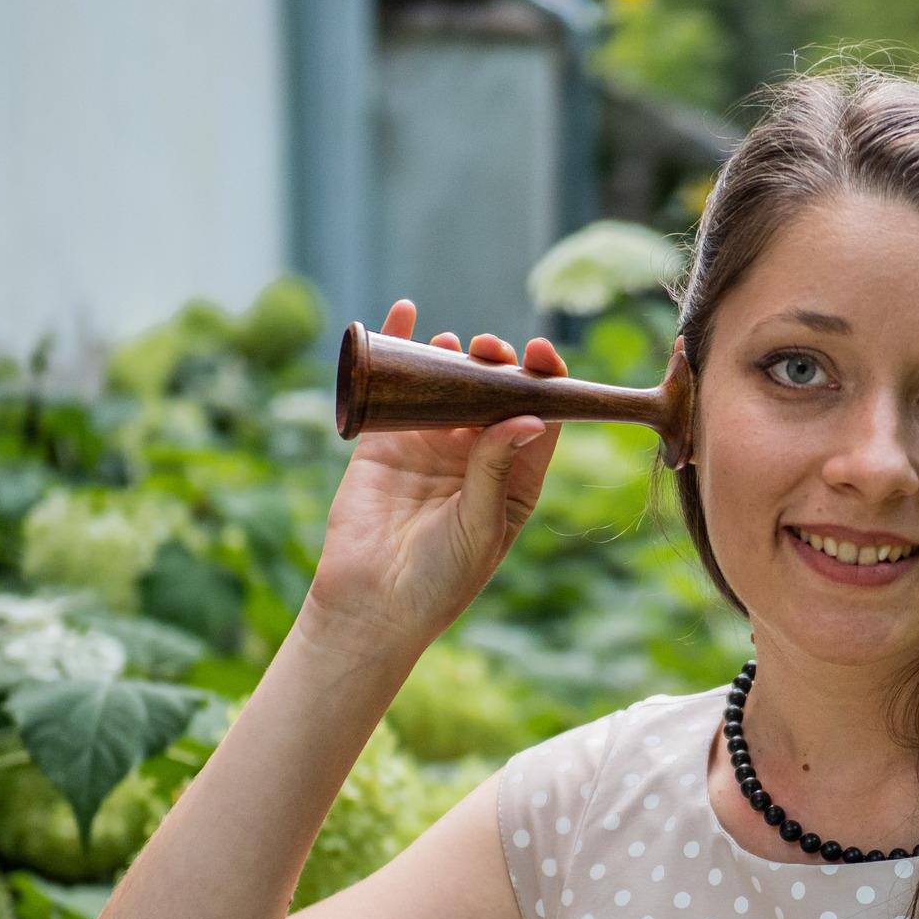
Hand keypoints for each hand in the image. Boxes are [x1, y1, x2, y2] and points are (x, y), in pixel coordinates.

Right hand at [298, 299, 566, 656]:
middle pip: (496, 392)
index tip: (541, 357)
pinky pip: (393, 387)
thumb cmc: (441, 579)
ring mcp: (431, 444)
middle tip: (491, 350)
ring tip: (454, 344)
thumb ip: (498, 470)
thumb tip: (532, 417)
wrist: (373, 605)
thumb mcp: (481, 526)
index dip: (545, 382)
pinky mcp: (385, 440)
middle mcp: (477, 455)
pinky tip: (404, 314)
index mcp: (516, 478)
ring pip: (448, 383)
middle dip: (499, 363)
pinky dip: (398, 347)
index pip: (540, 416)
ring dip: (455, 355)